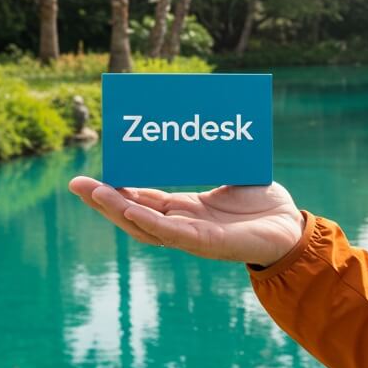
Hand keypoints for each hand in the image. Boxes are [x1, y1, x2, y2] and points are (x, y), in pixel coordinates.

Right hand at [68, 176, 305, 267]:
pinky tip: (132, 212)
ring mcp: (193, 237)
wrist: (292, 229)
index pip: (143, 200)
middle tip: (75, 184)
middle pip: (134, 214)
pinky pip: (174, 235)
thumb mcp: (234, 172)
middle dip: (104, 201)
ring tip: (94, 193)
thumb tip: (199, 122)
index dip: (118, 189)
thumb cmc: (263, 204)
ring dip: (118, 211)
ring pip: (146, 226)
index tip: (95, 176)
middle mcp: (184, 224)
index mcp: (186, 209)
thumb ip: (214, 154)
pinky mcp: (209, 245)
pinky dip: (151, 223)